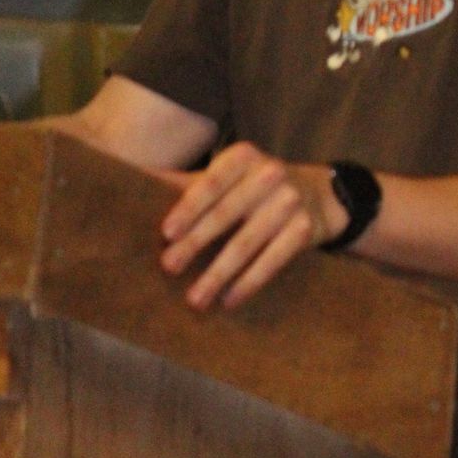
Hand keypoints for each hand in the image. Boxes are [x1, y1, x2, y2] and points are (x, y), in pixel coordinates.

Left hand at [157, 142, 341, 311]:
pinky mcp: (305, 230)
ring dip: (218, 274)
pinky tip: (229, 300)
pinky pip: (272, 261)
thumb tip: (134, 179)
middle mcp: (270, 174)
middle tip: (169, 268)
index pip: (212, 182)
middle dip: (195, 244)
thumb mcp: (230, 174)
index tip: (166, 233)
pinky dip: (249, 283)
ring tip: (195, 298)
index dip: (189, 207)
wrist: (322, 194)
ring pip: (247, 244)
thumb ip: (188, 181)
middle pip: (226, 215)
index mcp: (244, 157)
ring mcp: (290, 202)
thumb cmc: (258, 185)